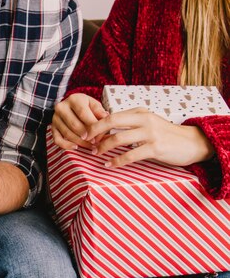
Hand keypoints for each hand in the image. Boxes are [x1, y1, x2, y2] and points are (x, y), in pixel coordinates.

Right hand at [52, 93, 107, 148]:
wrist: (69, 105)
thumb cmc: (84, 106)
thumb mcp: (92, 104)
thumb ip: (99, 110)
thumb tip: (105, 117)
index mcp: (73, 99)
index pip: (83, 114)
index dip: (92, 125)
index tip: (100, 134)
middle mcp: (61, 108)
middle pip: (74, 125)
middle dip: (86, 135)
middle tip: (95, 142)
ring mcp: (55, 118)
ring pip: (67, 133)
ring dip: (80, 142)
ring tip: (90, 146)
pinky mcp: (52, 127)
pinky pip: (57, 139)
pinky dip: (66, 145)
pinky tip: (75, 147)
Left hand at [87, 108, 214, 166]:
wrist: (192, 143)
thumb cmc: (166, 135)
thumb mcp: (149, 123)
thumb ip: (131, 122)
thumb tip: (106, 128)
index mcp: (141, 113)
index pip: (112, 115)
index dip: (96, 124)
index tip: (85, 132)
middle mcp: (145, 120)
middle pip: (112, 122)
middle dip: (95, 132)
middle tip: (85, 141)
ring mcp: (150, 134)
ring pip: (119, 138)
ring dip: (103, 147)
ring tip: (95, 154)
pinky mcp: (155, 148)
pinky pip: (131, 155)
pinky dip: (117, 160)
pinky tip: (109, 164)